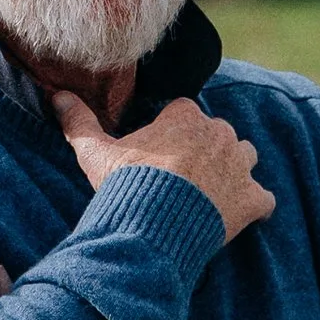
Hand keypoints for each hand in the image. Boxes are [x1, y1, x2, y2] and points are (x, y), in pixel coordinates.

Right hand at [52, 93, 274, 243]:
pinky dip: (254, 206)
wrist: (153, 224)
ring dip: (234, 172)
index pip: (184, 113)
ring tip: (211, 194)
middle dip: (205, 151)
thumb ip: (79, 122)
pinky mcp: (252, 198)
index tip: (159, 154)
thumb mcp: (95, 152)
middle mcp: (220, 133)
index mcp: (186, 116)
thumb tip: (56, 95)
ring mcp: (240, 166)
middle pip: (218, 135)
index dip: (172, 133)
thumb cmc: (125, 184)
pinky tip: (239, 217)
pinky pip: (263, 198)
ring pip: (246, 159)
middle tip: (183, 179)